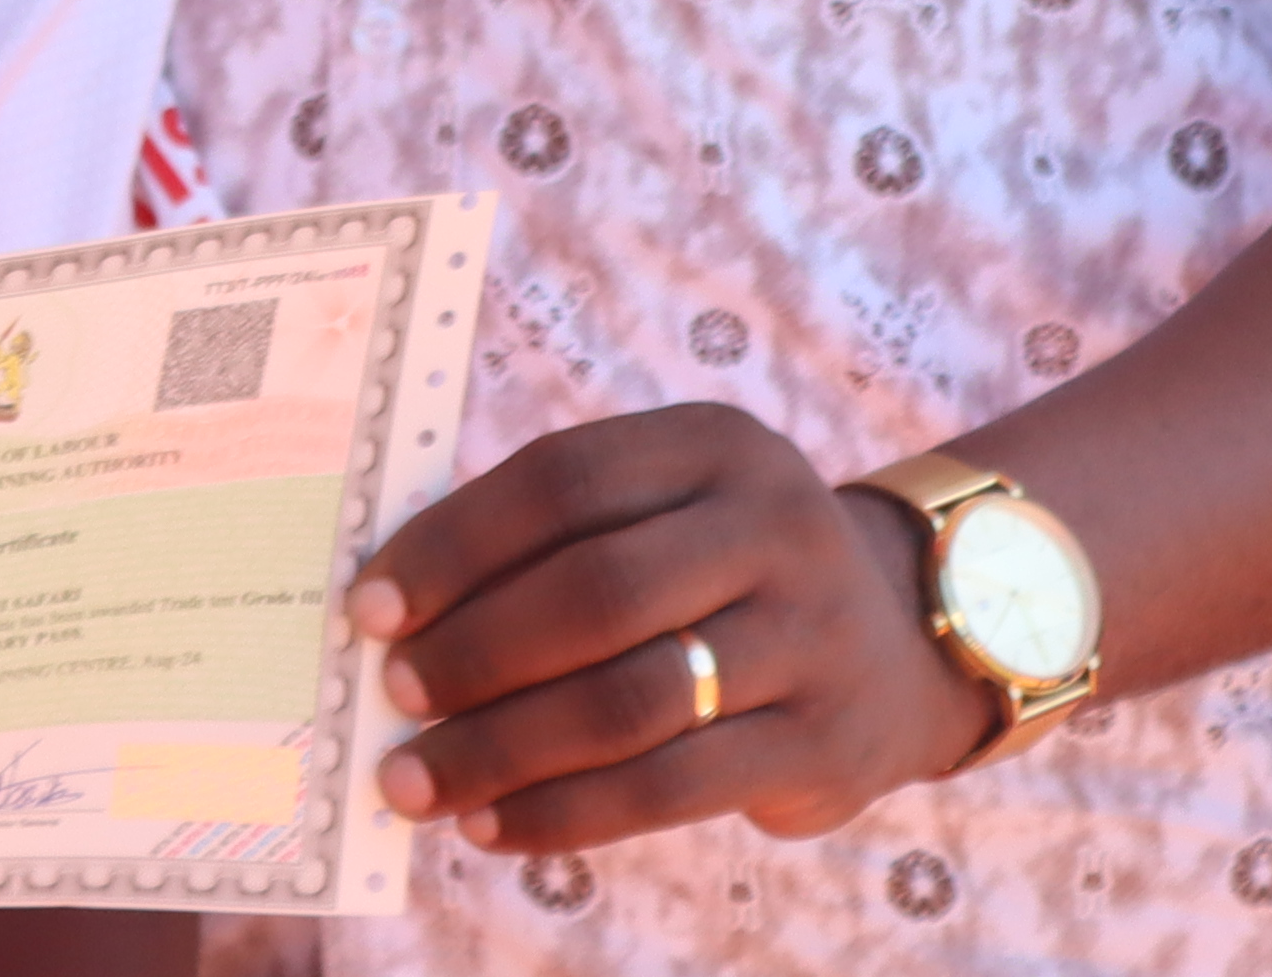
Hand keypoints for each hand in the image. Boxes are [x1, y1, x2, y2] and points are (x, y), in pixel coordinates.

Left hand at [346, 409, 995, 857]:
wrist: (902, 639)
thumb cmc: (723, 570)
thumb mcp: (673, 508)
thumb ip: (557, 539)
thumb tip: (392, 608)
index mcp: (717, 444)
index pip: (564, 479)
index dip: (455, 544)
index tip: (369, 605)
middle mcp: (775, 527)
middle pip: (595, 590)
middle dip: (474, 651)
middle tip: (394, 694)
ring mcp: (809, 637)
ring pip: (627, 701)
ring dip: (502, 748)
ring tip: (416, 781)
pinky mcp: (820, 743)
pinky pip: (668, 789)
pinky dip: (564, 813)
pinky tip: (494, 826)